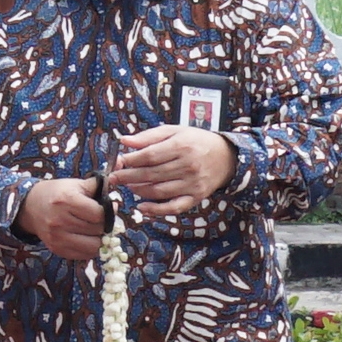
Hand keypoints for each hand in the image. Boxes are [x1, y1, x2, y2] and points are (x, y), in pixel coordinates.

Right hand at [18, 175, 115, 265]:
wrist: (30, 207)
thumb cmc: (56, 193)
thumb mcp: (74, 184)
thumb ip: (95, 186)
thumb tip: (114, 191)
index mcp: (66, 200)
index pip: (99, 214)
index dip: (109, 212)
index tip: (110, 208)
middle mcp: (61, 220)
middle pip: (97, 230)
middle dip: (104, 225)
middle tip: (102, 220)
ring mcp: (58, 237)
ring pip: (93, 246)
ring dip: (99, 239)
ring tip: (96, 231)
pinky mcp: (57, 249)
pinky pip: (83, 255)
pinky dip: (89, 248)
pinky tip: (87, 238)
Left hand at [110, 125, 232, 214]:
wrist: (226, 156)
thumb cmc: (197, 141)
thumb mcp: (175, 131)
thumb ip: (149, 136)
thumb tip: (124, 141)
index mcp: (181, 146)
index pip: (149, 155)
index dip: (130, 160)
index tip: (118, 162)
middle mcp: (187, 165)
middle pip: (151, 174)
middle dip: (128, 176)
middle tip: (114, 177)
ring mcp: (192, 183)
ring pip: (159, 191)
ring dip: (139, 190)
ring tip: (128, 186)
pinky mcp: (196, 197)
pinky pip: (174, 207)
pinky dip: (157, 210)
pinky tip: (142, 208)